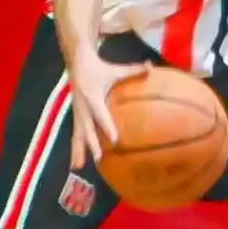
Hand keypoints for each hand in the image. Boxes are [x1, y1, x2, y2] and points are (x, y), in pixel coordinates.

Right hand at [67, 50, 149, 168]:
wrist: (76, 62)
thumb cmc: (99, 67)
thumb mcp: (115, 69)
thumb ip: (134, 69)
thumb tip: (151, 66)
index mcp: (92, 95)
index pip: (100, 113)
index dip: (107, 126)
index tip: (114, 140)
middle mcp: (82, 106)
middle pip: (87, 128)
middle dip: (92, 144)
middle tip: (99, 158)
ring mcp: (77, 112)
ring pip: (77, 134)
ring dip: (78, 150)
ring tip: (78, 167)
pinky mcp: (76, 116)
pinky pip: (76, 133)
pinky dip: (76, 148)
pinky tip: (77, 164)